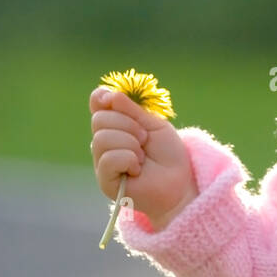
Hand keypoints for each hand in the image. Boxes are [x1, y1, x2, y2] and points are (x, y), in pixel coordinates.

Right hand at [89, 85, 195, 227]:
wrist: (179, 182)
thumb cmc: (168, 154)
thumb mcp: (154, 124)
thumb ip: (132, 110)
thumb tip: (109, 94)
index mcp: (115, 124)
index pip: (97, 103)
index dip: (102, 97)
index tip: (113, 98)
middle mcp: (104, 141)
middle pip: (100, 119)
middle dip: (128, 125)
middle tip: (145, 139)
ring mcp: (102, 161)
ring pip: (102, 139)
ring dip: (131, 144)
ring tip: (143, 156)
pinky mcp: (105, 180)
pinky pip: (108, 159)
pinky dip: (128, 159)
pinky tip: (137, 169)